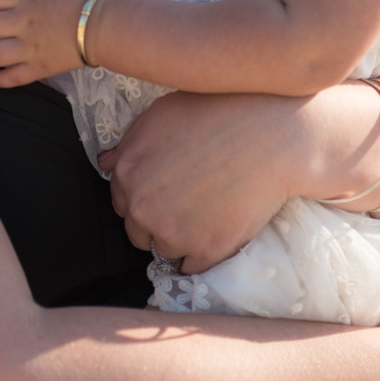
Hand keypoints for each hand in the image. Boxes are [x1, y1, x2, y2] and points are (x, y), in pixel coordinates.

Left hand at [100, 91, 302, 272]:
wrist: (273, 135)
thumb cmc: (220, 113)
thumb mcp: (164, 113)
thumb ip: (130, 140)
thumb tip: (105, 162)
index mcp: (126, 171)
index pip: (122, 202)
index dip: (147, 197)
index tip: (171, 191)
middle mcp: (141, 205)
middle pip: (138, 232)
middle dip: (159, 221)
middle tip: (192, 204)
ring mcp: (172, 231)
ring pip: (165, 251)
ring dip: (181, 240)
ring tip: (209, 214)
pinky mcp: (204, 250)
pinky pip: (192, 267)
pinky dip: (203, 255)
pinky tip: (220, 230)